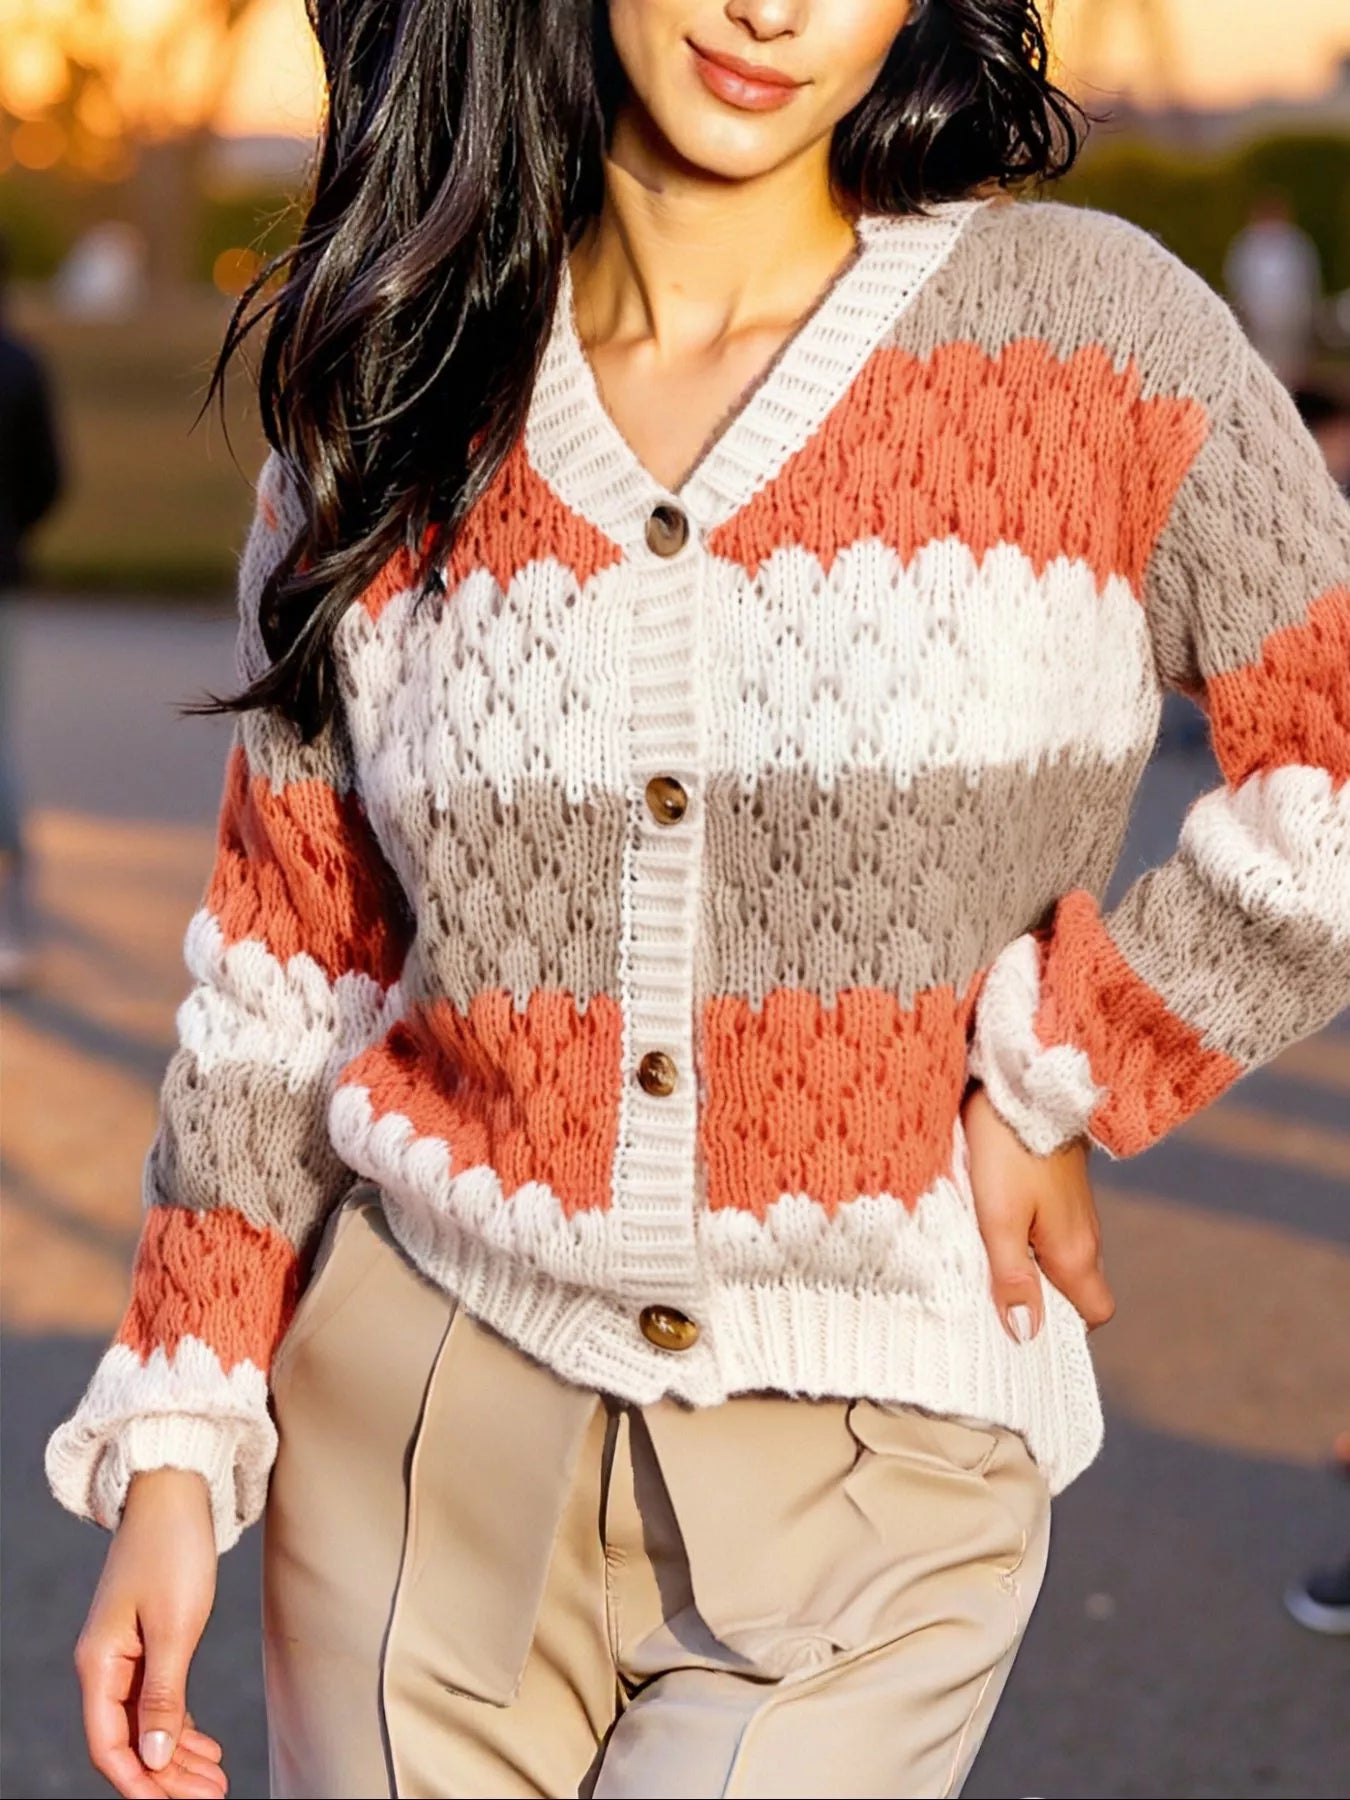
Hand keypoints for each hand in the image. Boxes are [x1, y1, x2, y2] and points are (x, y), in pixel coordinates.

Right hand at [75, 1468, 226, 1798]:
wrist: (176, 1489)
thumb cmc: (173, 1549)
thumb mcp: (174, 1627)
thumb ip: (162, 1697)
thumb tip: (153, 1760)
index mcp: (99, 1664)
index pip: (109, 1745)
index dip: (140, 1784)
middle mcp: (104, 1664)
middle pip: (129, 1740)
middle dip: (167, 1776)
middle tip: (213, 1795)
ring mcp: (124, 1652)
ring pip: (145, 1722)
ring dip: (178, 1754)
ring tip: (217, 1778)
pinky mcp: (147, 1638)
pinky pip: (157, 1698)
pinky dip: (180, 1724)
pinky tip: (205, 1744)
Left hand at [963, 1081, 1114, 1343]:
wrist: (1024, 1078)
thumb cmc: (1007, 1148)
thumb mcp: (998, 1218)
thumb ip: (1012, 1277)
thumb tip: (1027, 1335)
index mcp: (1076, 1251)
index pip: (1095, 1313)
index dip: (1064, 1328)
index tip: (1022, 1328)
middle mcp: (1085, 1233)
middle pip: (1076, 1287)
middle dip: (1041, 1299)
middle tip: (992, 1298)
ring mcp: (1075, 1206)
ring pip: (1059, 1254)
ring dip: (1028, 1264)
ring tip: (983, 1261)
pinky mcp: (1059, 1183)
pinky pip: (1049, 1225)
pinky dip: (1026, 1234)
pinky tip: (991, 1222)